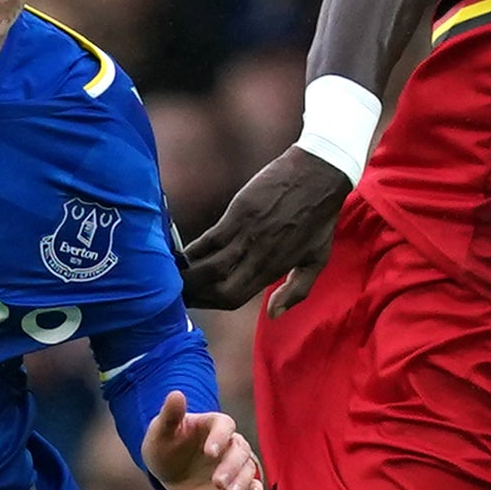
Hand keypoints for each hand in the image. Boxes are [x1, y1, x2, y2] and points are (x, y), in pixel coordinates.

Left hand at [139, 391, 265, 489]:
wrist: (169, 471)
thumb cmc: (165, 445)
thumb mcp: (161, 431)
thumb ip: (171, 414)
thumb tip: (176, 393)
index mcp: (214, 424)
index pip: (225, 425)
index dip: (219, 438)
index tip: (209, 453)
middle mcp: (229, 442)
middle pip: (240, 450)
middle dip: (231, 466)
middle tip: (218, 482)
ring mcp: (235, 464)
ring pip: (247, 468)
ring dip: (242, 481)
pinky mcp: (237, 482)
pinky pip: (251, 485)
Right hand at [180, 145, 350, 314]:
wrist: (319, 175)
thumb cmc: (319, 218)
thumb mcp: (316, 260)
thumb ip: (296, 290)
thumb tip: (273, 314)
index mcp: (273, 270)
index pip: (234, 298)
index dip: (210, 304)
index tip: (194, 302)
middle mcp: (258, 257)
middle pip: (218, 288)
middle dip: (194, 294)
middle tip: (175, 291)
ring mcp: (247, 236)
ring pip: (209, 266)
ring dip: (188, 274)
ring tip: (171, 276)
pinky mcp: (239, 214)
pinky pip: (209, 239)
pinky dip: (192, 249)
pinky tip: (179, 252)